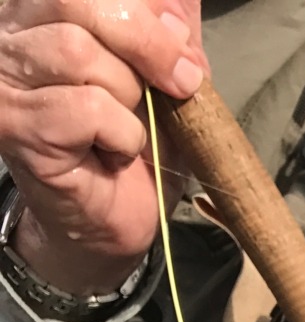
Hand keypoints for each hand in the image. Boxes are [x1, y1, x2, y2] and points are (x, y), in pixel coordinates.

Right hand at [0, 0, 205, 293]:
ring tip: (129, 126)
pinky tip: (113, 152)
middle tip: (181, 82)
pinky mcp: (14, 125)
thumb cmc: (134, 136)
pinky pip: (86, 108)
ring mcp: (4, 78)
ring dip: (129, 96)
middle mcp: (7, 33)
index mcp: (38, 10)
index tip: (180, 39)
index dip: (143, 6)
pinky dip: (121, 133)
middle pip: (73, 1)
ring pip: (78, 53)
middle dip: (145, 42)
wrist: (118, 213)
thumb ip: (171, 29)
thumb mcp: (166, 73)